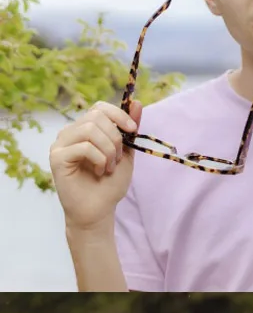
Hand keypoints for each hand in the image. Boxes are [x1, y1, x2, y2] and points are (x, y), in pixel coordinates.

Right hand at [49, 99, 141, 231]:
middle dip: (115, 138)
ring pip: (90, 130)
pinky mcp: (56, 157)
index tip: (133, 129)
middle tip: (117, 159)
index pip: (100, 107)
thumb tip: (136, 102)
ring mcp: (61, 144)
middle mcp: (70, 133)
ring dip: (108, 151)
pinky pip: (84, 147)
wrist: (99, 209)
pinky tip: (99, 172)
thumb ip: (129, 130)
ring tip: (109, 167)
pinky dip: (99, 160)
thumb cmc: (110, 183)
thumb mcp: (125, 154)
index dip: (119, 115)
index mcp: (86, 129)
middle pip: (96, 117)